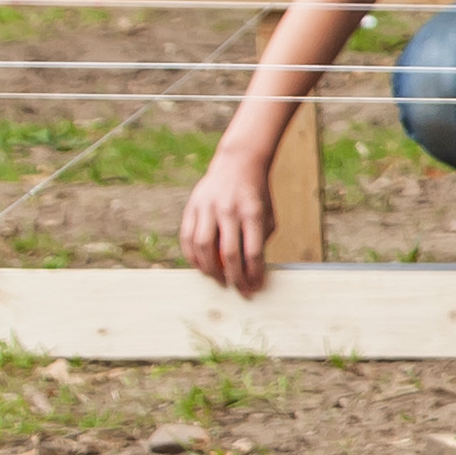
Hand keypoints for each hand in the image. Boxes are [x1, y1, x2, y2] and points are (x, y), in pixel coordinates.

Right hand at [179, 147, 279, 295]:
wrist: (238, 164)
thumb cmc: (257, 195)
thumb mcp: (267, 215)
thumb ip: (260, 241)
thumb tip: (252, 272)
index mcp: (252, 212)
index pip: (253, 251)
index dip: (254, 273)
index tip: (256, 287)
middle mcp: (228, 210)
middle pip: (228, 253)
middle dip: (234, 277)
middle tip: (239, 290)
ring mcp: (207, 207)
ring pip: (203, 246)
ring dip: (210, 269)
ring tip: (218, 280)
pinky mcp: (192, 206)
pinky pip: (187, 237)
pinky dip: (192, 256)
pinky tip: (201, 266)